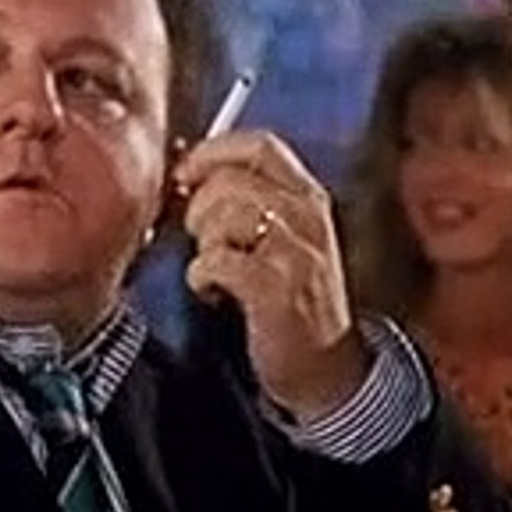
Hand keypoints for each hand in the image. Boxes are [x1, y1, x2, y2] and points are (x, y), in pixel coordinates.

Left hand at [175, 129, 369, 418]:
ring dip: (202, 243)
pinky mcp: (275, 290)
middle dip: (199, 207)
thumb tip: (186, 165)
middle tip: (203, 239)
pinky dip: (201, 276)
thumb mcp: (283, 235)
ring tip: (214, 267)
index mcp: (308, 195)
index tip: (186, 175)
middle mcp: (307, 216)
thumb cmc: (291, 295)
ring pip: (222, 215)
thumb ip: (247, 198)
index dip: (213, 152)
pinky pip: (216, 261)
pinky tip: (211, 291)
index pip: (259, 144)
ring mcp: (296, 252)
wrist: (326, 367)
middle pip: (230, 179)